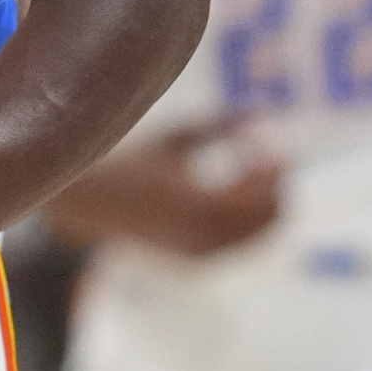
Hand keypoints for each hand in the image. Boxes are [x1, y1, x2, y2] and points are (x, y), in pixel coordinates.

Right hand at [46, 115, 281, 256]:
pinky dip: (250, 221)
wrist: (91, 205)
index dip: (276, 168)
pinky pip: (240, 242)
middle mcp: (198, 232)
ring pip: (259, 234)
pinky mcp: (195, 260)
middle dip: (277, 187)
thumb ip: (219, 124)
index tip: (280, 146)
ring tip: (250, 172)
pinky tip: (234, 194)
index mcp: (191, 198)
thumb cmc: (131, 159)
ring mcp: (198, 251)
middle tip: (273, 158)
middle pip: (269, 217)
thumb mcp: (174, 135)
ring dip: (267, 203)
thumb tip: (265, 110)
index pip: (258, 192)